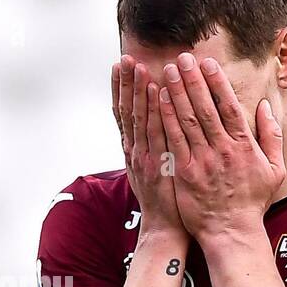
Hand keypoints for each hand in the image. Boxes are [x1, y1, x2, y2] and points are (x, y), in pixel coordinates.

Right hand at [112, 55, 184, 236]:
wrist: (166, 229)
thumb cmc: (166, 201)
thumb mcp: (153, 172)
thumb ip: (151, 149)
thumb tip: (154, 128)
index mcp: (133, 150)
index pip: (123, 113)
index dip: (120, 89)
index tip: (120, 65)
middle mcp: (134, 150)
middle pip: (126, 110)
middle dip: (125, 83)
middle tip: (124, 57)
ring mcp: (144, 157)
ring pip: (137, 117)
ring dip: (136, 89)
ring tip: (136, 65)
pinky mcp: (157, 164)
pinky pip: (155, 131)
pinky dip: (153, 109)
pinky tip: (155, 89)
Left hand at [157, 53, 285, 241]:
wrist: (231, 231)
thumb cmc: (252, 201)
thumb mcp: (274, 169)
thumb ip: (271, 136)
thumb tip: (265, 106)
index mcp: (244, 146)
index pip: (229, 106)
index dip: (217, 83)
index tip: (208, 63)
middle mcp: (222, 150)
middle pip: (205, 108)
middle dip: (192, 80)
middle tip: (182, 58)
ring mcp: (202, 161)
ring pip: (187, 120)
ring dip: (176, 93)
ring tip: (167, 71)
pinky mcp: (184, 173)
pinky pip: (173, 141)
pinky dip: (166, 119)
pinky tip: (158, 101)